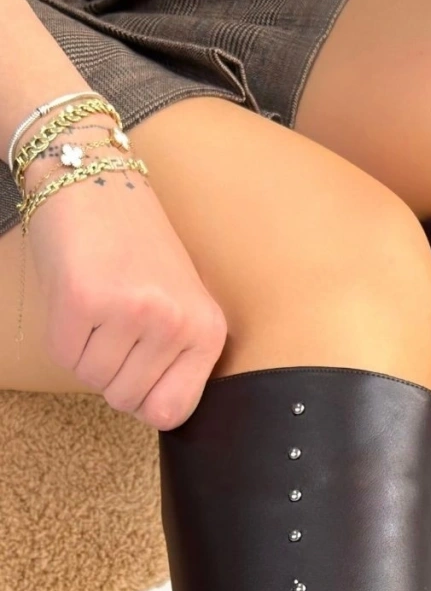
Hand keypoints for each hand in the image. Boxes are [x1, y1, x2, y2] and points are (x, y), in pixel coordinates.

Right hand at [26, 155, 227, 428]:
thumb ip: (178, 358)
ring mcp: (132, 310)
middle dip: (110, 374)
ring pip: (94, 381)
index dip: (143, 402)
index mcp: (207, 331)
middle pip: (126, 401)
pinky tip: (76, 300)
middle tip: (112, 328)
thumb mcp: (180, 302)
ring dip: (85, 355)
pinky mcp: (84, 299)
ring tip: (98, 311)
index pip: (171, 413)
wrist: (92, 176)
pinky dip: (62, 337)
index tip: (136, 374)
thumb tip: (156, 411)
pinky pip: (64, 356)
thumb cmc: (134, 247)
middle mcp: (176, 322)